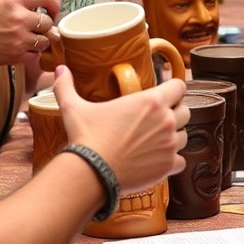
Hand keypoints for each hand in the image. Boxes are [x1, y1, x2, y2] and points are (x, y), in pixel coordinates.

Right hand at [0, 0, 59, 66]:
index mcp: (14, 0)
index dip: (54, 3)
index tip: (52, 9)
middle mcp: (17, 18)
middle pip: (48, 22)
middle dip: (44, 24)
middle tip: (35, 25)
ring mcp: (17, 38)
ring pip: (45, 40)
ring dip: (40, 39)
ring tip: (28, 36)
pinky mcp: (15, 55)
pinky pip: (36, 55)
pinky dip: (31, 52)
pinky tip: (21, 46)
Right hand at [53, 65, 188, 192]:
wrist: (91, 173)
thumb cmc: (86, 138)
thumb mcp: (74, 108)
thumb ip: (66, 86)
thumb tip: (59, 69)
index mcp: (151, 101)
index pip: (179, 86)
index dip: (173, 90)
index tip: (164, 95)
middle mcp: (165, 120)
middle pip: (185, 111)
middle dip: (174, 113)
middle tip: (157, 120)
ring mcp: (170, 145)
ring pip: (185, 136)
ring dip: (174, 137)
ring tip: (156, 141)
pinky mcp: (168, 167)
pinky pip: (181, 161)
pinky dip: (172, 162)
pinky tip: (157, 161)